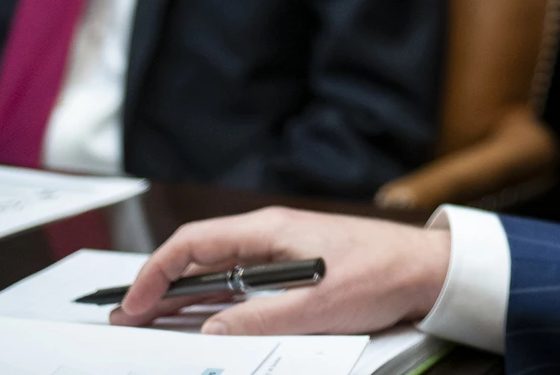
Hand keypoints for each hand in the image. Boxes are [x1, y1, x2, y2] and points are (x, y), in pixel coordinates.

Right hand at [112, 207, 449, 335]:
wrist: (428, 268)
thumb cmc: (383, 274)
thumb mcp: (318, 306)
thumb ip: (260, 318)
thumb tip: (210, 330)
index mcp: (270, 229)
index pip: (192, 243)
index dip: (154, 274)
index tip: (133, 306)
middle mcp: (271, 234)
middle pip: (199, 257)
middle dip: (160, 287)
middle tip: (131, 319)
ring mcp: (282, 250)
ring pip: (218, 272)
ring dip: (186, 297)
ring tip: (155, 323)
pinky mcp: (296, 269)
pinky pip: (243, 283)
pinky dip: (217, 302)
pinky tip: (205, 320)